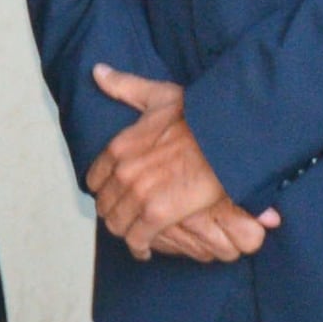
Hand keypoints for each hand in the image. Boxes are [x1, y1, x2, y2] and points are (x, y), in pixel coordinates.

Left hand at [85, 65, 275, 260]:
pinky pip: (138, 239)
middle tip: (125, 218)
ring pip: (117, 224)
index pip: (96, 178)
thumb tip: (98, 71)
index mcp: (119, 147)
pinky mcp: (157, 214)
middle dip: (113, 212)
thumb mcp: (157, 95)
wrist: (226, 138)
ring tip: (135, 236)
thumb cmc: (199, 116)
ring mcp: (138, 195)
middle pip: (105, 204)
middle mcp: (122, 173)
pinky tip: (145, 250)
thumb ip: (124, 87)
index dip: (104, 188)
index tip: (114, 193)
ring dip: (124, 231)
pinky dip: (140, 247)